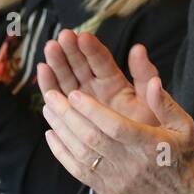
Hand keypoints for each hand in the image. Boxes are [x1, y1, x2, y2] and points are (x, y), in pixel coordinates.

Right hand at [38, 30, 158, 127]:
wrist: (141, 157)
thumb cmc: (150, 127)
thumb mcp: (150, 100)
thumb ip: (144, 75)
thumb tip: (139, 48)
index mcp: (115, 82)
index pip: (101, 61)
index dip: (92, 48)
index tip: (83, 36)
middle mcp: (95, 88)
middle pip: (80, 66)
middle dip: (70, 51)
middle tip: (61, 37)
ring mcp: (81, 101)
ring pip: (66, 79)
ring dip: (57, 64)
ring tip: (50, 48)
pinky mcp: (71, 115)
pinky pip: (58, 99)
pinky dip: (50, 86)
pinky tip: (43, 70)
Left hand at [41, 72, 193, 193]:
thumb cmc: (183, 155)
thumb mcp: (184, 126)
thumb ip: (165, 103)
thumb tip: (153, 81)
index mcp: (151, 146)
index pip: (116, 127)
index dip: (93, 111)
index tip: (74, 93)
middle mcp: (131, 165)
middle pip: (93, 139)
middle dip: (68, 115)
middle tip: (52, 94)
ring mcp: (117, 180)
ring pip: (81, 154)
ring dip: (61, 130)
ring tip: (48, 108)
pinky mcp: (107, 190)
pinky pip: (78, 171)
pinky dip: (62, 152)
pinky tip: (52, 134)